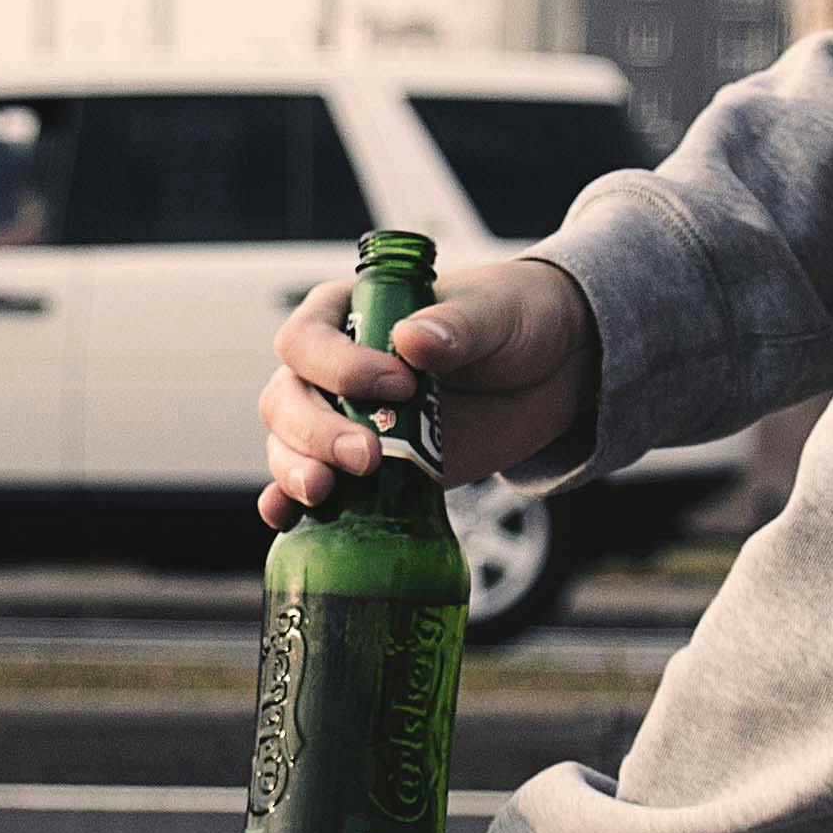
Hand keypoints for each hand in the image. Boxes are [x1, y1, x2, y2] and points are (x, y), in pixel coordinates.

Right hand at [258, 256, 595, 523]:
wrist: (548, 371)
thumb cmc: (512, 320)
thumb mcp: (494, 313)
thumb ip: (455, 326)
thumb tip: (410, 340)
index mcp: (348, 314)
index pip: (307, 340)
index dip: (339, 367)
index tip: (401, 385)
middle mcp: (331, 369)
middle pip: (285, 401)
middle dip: (316, 432)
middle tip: (368, 456)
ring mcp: (344, 422)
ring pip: (288, 446)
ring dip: (297, 471)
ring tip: (328, 492)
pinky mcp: (365, 470)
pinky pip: (307, 489)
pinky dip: (289, 504)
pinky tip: (288, 518)